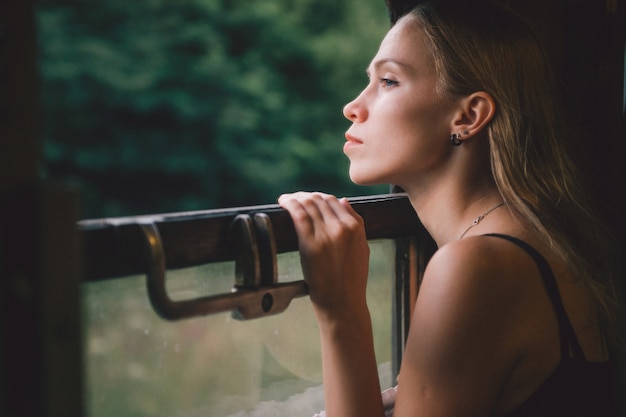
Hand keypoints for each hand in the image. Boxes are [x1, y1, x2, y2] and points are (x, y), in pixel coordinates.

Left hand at [278, 192, 369, 317]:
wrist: (343, 303)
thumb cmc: (351, 281)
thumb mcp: (362, 249)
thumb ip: (357, 223)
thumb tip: (343, 200)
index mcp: (355, 227)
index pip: (334, 201)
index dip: (319, 197)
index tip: (308, 199)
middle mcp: (342, 227)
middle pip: (320, 200)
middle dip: (305, 196)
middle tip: (294, 198)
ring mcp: (326, 234)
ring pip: (308, 204)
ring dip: (295, 198)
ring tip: (287, 200)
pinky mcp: (310, 243)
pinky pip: (298, 215)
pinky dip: (289, 204)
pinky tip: (283, 203)